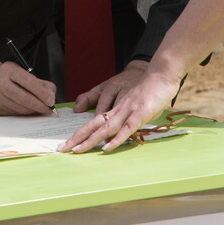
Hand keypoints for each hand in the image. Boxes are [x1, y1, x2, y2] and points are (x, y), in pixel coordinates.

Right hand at [0, 57, 56, 115]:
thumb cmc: (7, 77)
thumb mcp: (21, 72)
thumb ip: (39, 82)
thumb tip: (51, 94)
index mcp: (9, 69)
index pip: (28, 81)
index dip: (41, 92)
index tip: (51, 100)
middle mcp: (1, 82)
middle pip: (24, 97)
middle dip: (39, 105)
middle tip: (49, 109)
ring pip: (20, 108)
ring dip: (34, 111)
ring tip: (42, 110)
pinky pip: (15, 113)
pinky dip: (26, 113)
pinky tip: (31, 111)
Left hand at [61, 69, 180, 152]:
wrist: (161, 74)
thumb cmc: (148, 90)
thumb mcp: (134, 103)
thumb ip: (124, 117)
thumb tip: (115, 134)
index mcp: (115, 107)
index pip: (93, 122)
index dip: (80, 133)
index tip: (68, 144)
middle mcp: (117, 109)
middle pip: (94, 125)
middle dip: (77, 138)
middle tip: (62, 149)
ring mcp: (127, 110)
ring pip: (106, 127)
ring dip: (90, 140)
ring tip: (77, 150)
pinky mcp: (139, 113)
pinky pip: (126, 128)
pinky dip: (116, 138)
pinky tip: (106, 148)